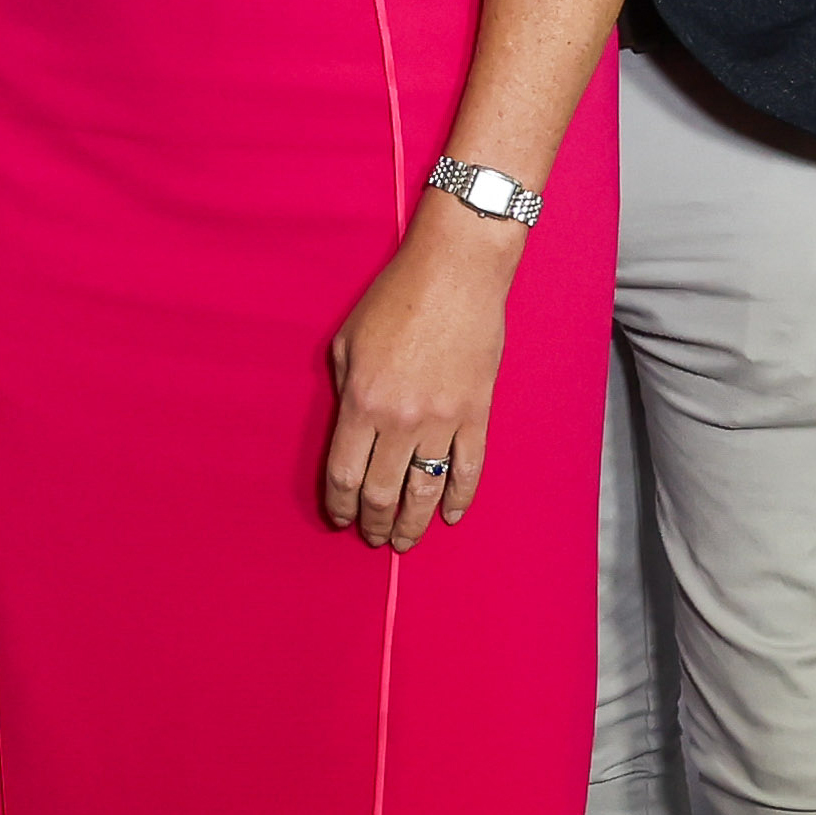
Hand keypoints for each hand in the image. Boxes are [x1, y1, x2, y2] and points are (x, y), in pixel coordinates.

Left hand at [324, 201, 518, 549]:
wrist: (456, 273)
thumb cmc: (395, 298)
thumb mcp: (347, 341)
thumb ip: (344, 389)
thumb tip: (349, 428)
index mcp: (361, 402)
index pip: (343, 475)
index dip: (339, 506)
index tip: (339, 519)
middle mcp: (400, 420)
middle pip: (382, 493)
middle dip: (373, 523)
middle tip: (372, 537)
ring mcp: (442, 421)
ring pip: (424, 492)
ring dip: (412, 524)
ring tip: (404, 542)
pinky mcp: (476, 414)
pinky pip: (468, 470)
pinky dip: (458, 499)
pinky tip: (448, 516)